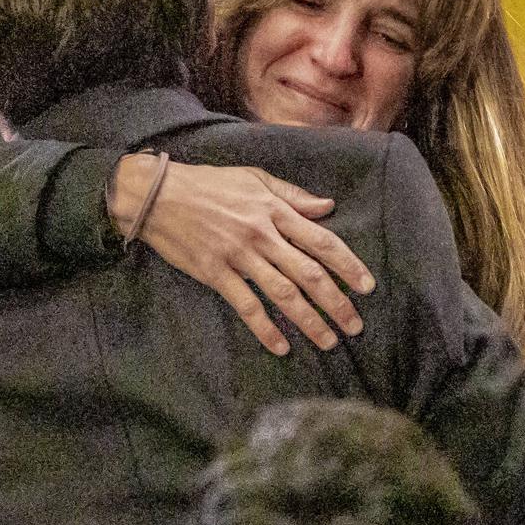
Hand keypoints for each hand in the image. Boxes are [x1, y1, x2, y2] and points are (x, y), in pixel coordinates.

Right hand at [110, 154, 374, 355]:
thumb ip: (291, 194)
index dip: (348, 266)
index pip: (322, 241)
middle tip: (355, 326)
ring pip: (283, 294)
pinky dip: (265, 328)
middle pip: (308, 273)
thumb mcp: (253, 178)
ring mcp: (238, 255)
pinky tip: (281, 347)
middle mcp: (262, 234)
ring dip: (309, 321)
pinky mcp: (215, 273)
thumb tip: (327, 206)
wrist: (157, 193)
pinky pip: (246, 306)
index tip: (367, 287)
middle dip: (337, 302)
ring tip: (328, 341)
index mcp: (274, 210)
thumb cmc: (208, 183)